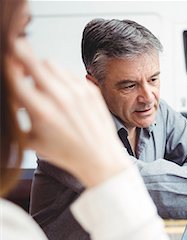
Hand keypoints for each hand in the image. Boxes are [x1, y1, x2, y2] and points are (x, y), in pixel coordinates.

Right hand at [7, 40, 129, 187]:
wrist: (98, 156)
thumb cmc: (65, 151)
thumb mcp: (31, 140)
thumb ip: (15, 119)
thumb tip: (7, 99)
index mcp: (41, 111)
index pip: (15, 77)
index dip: (8, 67)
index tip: (6, 62)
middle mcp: (59, 98)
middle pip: (32, 61)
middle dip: (20, 57)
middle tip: (16, 59)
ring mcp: (77, 92)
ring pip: (50, 63)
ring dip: (41, 68)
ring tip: (39, 82)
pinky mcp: (90, 90)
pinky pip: (68, 72)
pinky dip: (60, 77)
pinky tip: (59, 90)